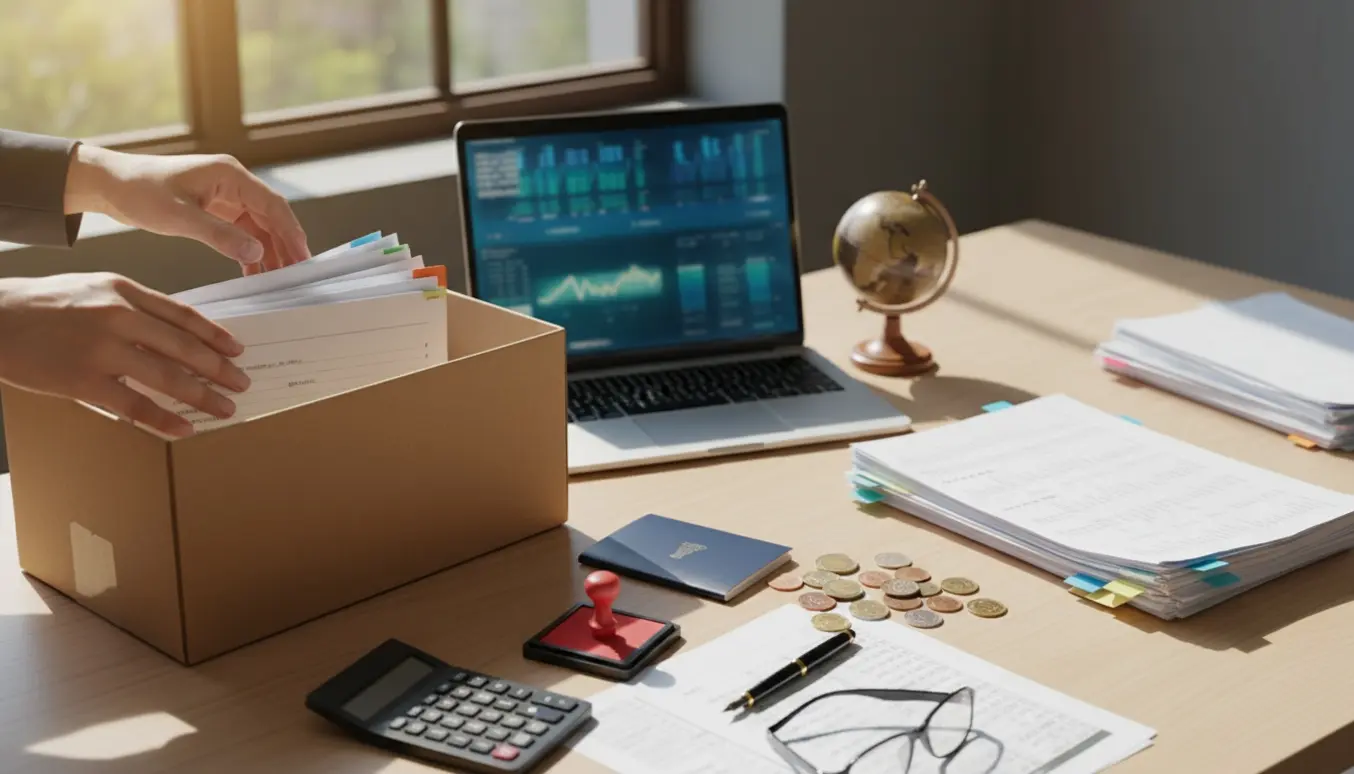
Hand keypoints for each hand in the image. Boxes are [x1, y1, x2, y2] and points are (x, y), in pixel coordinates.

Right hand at [0, 273, 249, 437]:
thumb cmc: (44, 306)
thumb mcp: (93, 289)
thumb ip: (134, 306)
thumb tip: (177, 332)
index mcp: (123, 291)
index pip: (183, 315)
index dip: (215, 335)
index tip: (238, 350)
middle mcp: (117, 316)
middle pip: (183, 347)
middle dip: (219, 368)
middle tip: (242, 383)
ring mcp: (101, 350)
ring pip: (167, 376)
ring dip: (202, 396)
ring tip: (225, 407)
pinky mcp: (83, 381)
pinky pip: (134, 405)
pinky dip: (164, 419)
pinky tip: (185, 428)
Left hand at [64, 145, 310, 273]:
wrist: (108, 184)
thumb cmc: (139, 191)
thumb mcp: (179, 216)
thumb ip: (220, 235)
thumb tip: (257, 253)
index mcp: (230, 175)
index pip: (273, 205)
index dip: (291, 233)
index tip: (303, 258)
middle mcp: (232, 183)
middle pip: (271, 217)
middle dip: (285, 246)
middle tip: (296, 275)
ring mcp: (225, 196)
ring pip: (259, 226)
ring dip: (268, 251)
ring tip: (277, 278)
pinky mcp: (215, 209)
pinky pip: (241, 232)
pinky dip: (249, 251)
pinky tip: (252, 271)